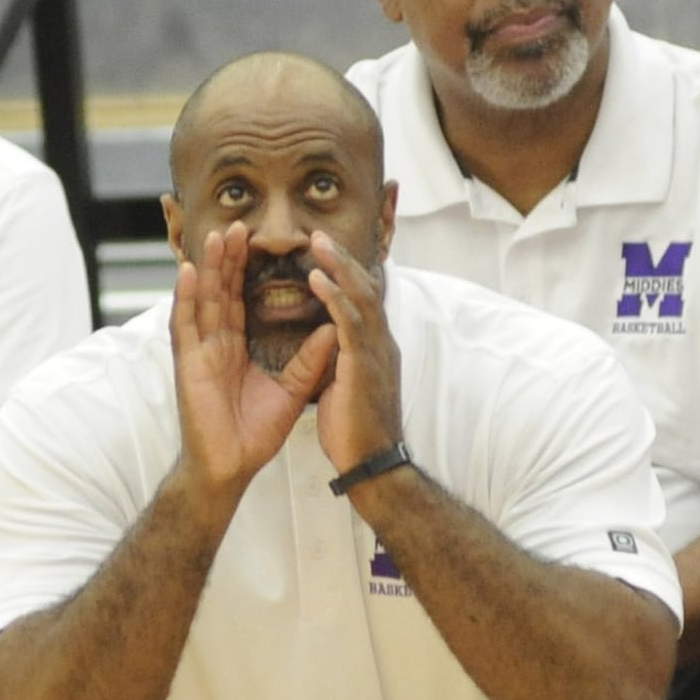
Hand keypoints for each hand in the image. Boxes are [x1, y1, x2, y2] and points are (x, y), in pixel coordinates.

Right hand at [170, 222, 336, 496]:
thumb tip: (334, 327)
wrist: (231, 466)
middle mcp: (215, 342)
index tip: (259, 240)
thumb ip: (310, 359)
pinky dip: (184, 297)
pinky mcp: (188, 363)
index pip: (242, 298)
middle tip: (240, 224)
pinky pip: (184, 324)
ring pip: (202, 299)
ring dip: (207, 267)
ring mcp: (199, 350)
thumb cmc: (255, 432)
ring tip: (217, 235)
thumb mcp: (292, 389)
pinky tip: (187, 271)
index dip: (248, 270)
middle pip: (221, 290)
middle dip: (229, 258)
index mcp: (236, 345)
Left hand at [306, 231, 402, 475]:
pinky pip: (351, 321)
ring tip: (317, 243)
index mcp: (377, 347)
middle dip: (344, 259)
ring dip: (339, 266)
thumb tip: (325, 342)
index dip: (347, 274)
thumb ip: (340, 359)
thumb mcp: (346, 386)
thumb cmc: (356, 431)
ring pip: (362, 296)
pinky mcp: (366, 364)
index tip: (327, 253)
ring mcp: (378, 351)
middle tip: (319, 235)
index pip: (365, 299)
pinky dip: (335, 296)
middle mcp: (383, 342)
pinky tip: (317, 279)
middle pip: (367, 287)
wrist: (372, 465)